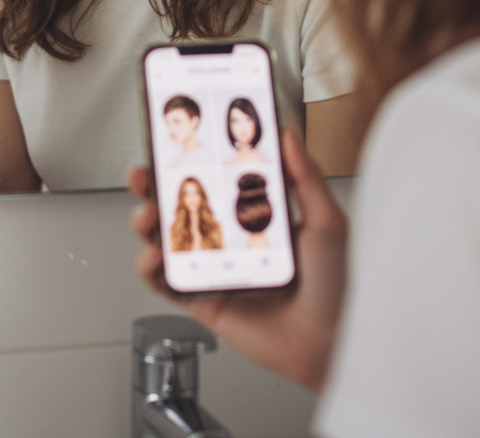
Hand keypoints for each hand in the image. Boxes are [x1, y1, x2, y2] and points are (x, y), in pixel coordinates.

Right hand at [128, 127, 346, 391]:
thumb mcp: (326, 222)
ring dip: (147, 222)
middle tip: (144, 173)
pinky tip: (153, 256)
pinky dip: (150, 269)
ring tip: (147, 215)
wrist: (330, 344)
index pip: (215, 177)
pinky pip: (166, 283)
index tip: (175, 139)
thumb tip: (287, 134)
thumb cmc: (335, 287)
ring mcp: (213, 267)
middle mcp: (229, 237)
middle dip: (154, 185)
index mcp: (255, 212)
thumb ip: (306, 177)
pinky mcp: (203, 299)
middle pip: (181, 203)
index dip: (191, 159)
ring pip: (166, 238)